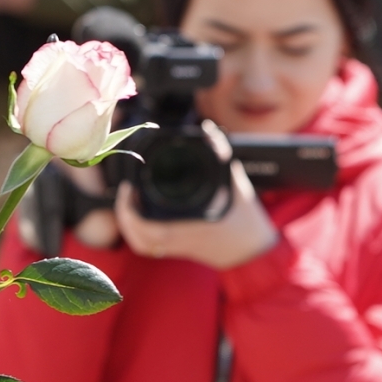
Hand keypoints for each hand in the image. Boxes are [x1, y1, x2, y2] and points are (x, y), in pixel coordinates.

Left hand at [112, 126, 278, 269]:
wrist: (255, 252)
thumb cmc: (247, 220)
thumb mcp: (234, 182)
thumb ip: (220, 153)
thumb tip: (207, 130)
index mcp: (189, 228)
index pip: (148, 227)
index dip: (130, 210)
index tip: (128, 188)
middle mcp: (180, 241)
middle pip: (139, 239)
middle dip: (126, 216)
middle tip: (126, 192)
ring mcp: (179, 248)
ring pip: (143, 245)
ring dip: (131, 225)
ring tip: (129, 202)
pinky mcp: (180, 250)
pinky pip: (151, 248)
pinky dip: (140, 233)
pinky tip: (140, 217)